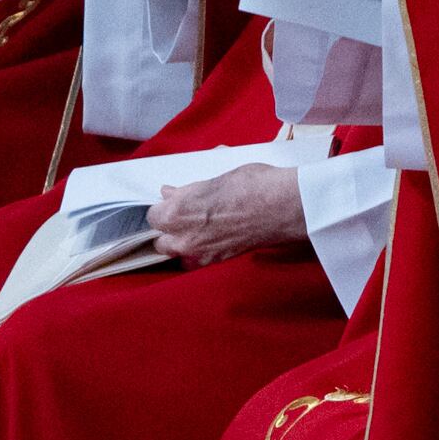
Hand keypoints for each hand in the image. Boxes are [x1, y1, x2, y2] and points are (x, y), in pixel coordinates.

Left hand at [150, 163, 310, 266]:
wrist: (285, 206)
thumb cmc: (254, 185)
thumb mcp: (217, 178)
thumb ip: (189, 191)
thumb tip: (171, 193)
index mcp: (176, 212)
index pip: (153, 215)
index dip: (165, 207)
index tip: (175, 202)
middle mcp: (182, 237)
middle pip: (160, 239)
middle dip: (169, 229)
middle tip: (185, 217)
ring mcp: (200, 252)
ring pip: (177, 253)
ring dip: (182, 243)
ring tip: (198, 231)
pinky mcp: (218, 260)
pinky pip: (198, 261)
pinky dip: (201, 252)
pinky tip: (214, 240)